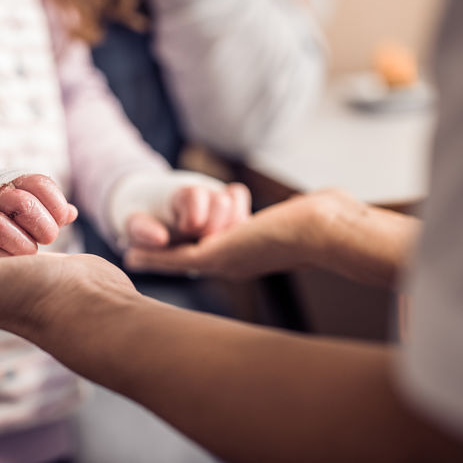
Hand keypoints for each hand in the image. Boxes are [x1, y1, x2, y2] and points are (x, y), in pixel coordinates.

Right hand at [0, 173, 78, 256]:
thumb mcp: (20, 200)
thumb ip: (46, 207)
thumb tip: (71, 213)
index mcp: (12, 180)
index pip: (40, 184)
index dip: (56, 204)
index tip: (61, 220)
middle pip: (23, 203)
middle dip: (42, 224)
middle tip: (47, 238)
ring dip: (21, 244)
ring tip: (29, 252)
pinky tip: (9, 263)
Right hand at [125, 190, 416, 286]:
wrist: (325, 230)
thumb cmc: (328, 221)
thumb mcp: (307, 212)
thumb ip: (304, 209)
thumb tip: (330, 199)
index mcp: (254, 253)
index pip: (220, 252)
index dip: (198, 249)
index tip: (183, 251)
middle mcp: (236, 263)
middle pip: (194, 262)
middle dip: (170, 260)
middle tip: (144, 260)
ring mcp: (225, 263)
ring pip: (179, 262)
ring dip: (155, 260)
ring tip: (132, 257)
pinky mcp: (216, 257)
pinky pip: (174, 259)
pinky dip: (153, 258)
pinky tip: (133, 256)